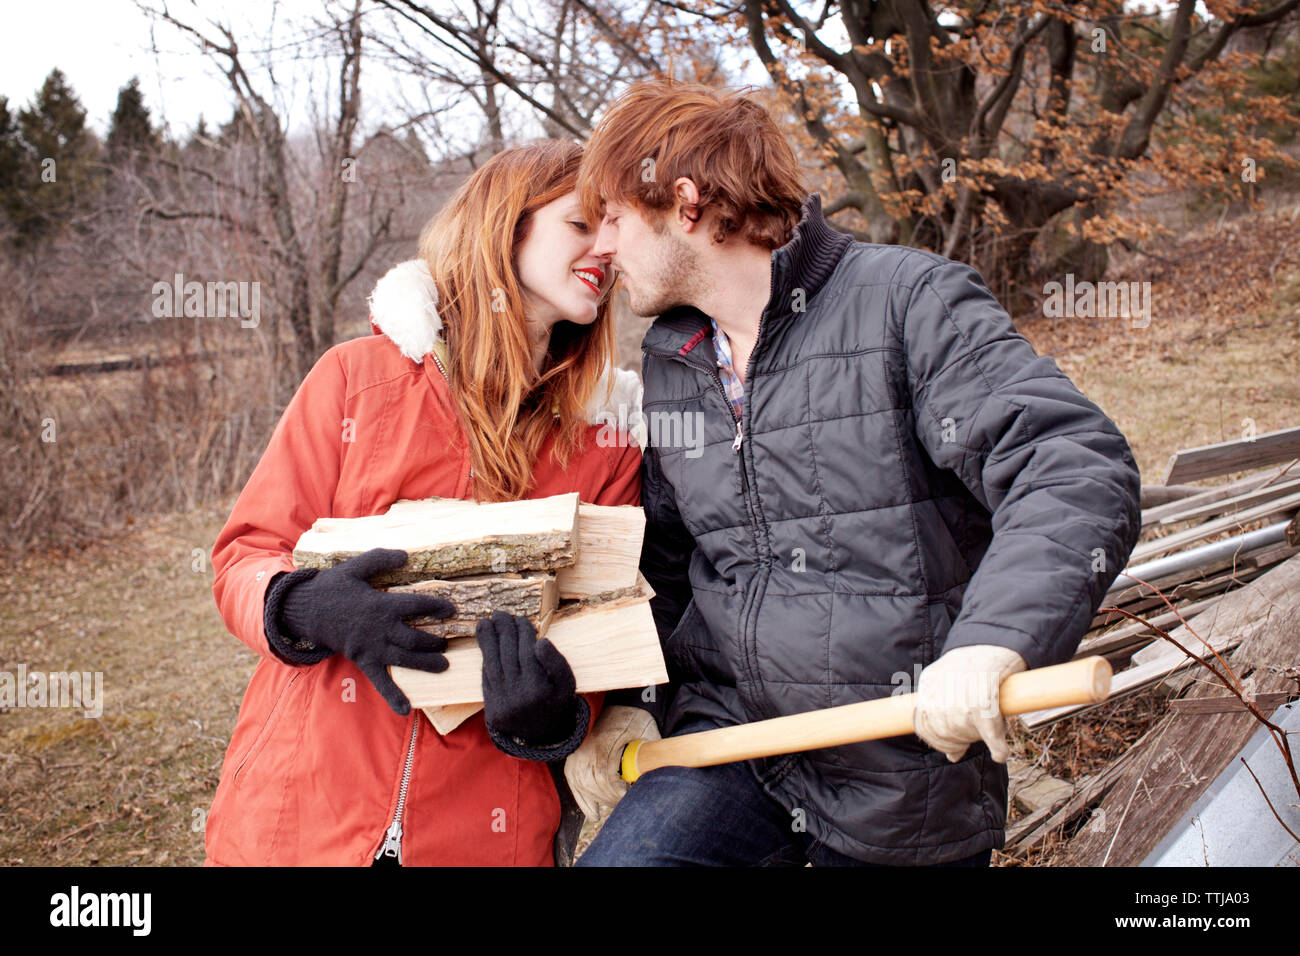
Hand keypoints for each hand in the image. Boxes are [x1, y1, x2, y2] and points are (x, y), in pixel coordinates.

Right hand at [273, 548, 454, 715]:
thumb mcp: (355, 567)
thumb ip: (381, 559)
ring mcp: (372, 647)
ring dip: (426, 664)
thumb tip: (406, 555)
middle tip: (447, 641)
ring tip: (444, 665)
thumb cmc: (333, 587)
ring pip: (405, 659)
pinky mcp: (363, 660)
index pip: (416, 606)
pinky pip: (380, 680)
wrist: (306, 611)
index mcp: (381, 605)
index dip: (436, 608)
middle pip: (415, 638)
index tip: (452, 610)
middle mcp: (380, 629)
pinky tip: (406, 709)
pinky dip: (393, 695)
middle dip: (435, 641)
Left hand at [476, 611, 579, 746]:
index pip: (527, 652)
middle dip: (504, 631)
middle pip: (508, 655)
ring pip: (492, 664)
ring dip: (487, 641)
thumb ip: (557, 662)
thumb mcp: (567, 683)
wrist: (543, 735)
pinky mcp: (491, 707)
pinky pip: (486, 677)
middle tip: (501, 614)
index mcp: (538, 690)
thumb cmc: (557, 701)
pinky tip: (485, 644)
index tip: (521, 619)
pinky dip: (485, 658)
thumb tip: (540, 641)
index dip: (523, 632)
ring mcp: (502, 702)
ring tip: (485, 623)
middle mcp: (518, 697)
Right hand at [564, 705, 659, 819]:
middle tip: (625, 803)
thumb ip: (652, 750)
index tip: (628, 797)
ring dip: (599, 800)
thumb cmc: (634, 716)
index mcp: (602, 745)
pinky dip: (583, 800)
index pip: (605, 778)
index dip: (616, 793)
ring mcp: (577, 755)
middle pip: (595, 785)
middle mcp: (585, 751)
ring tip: (613, 806)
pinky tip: (594, 814)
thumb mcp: (646, 730)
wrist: (617, 701)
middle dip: (610, 798)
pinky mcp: (573, 759)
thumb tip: (663, 771)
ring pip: (584, 787)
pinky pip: (575, 784)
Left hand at [913, 644, 1025, 762]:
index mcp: (928, 683)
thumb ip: (946, 715)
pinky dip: (996, 746)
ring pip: (963, 730)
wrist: (997, 639)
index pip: (921, 724)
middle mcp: (940, 688)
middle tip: (973, 741)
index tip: (950, 751)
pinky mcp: (984, 695)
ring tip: (991, 736)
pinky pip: (988, 729)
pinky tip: (1000, 753)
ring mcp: (960, 692)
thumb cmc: (975, 664)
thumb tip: (951, 756)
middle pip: (942, 730)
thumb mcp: (951, 682)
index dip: (936, 741)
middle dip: (957, 742)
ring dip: (977, 739)